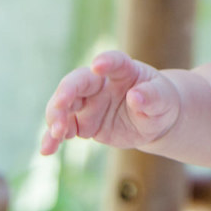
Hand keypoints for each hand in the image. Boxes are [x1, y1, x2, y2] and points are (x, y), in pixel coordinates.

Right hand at [41, 50, 181, 155]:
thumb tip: (136, 96)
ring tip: (55, 135)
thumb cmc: (161, 103)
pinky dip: (53, 138)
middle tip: (58, 108)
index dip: (106, 61)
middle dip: (65, 93)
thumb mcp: (163, 100)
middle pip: (78, 82)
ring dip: (55, 117)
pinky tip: (47, 149)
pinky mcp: (83, 122)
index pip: (114, 61)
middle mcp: (101, 83)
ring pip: (64, 105)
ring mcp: (89, 102)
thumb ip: (152, 97)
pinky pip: (64, 128)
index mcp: (124, 70)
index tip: (97, 65)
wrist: (154, 120)